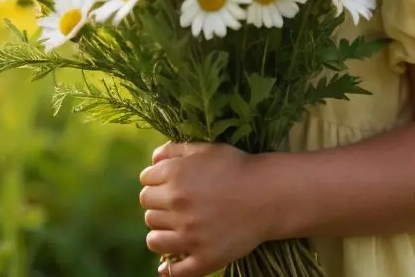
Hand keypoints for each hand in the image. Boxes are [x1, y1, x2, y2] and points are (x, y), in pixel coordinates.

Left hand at [139, 141, 270, 276]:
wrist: (268, 194)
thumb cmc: (237, 168)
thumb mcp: (206, 149)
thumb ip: (175, 150)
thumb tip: (152, 160)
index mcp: (176, 175)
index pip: (145, 181)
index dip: (156, 181)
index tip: (169, 183)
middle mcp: (177, 204)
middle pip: (147, 208)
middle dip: (158, 204)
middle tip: (177, 204)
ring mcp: (188, 235)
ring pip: (153, 239)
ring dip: (162, 232)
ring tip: (179, 226)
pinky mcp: (202, 258)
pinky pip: (172, 270)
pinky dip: (168, 266)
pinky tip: (175, 256)